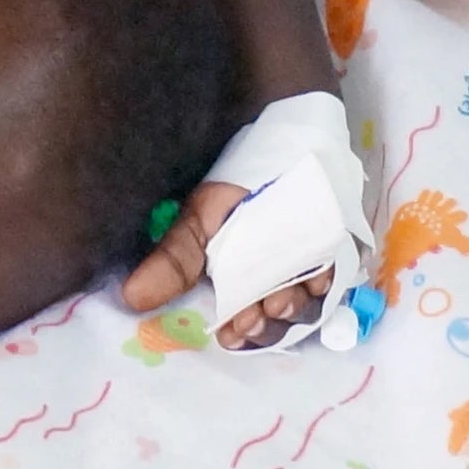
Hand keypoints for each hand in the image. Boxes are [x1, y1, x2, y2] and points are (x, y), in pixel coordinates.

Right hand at [123, 180, 331, 348]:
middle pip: (275, 322)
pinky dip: (325, 281)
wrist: (279, 133)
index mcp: (240, 282)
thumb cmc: (237, 181)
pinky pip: (337, 277)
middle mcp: (275, 281)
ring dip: (292, 308)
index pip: (241, 324)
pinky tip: (313, 275)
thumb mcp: (199, 218)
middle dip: (264, 326)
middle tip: (252, 316)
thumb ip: (173, 258)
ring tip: (279, 297)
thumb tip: (131, 295)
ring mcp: (307, 266)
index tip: (230, 332)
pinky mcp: (336, 250)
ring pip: (305, 306)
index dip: (239, 334)